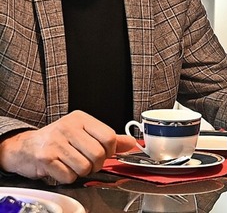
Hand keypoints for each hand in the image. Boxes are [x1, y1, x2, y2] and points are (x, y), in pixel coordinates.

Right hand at [0, 110, 136, 182]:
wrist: (25, 147)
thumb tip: (131, 143)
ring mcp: (56, 142)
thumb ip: (108, 138)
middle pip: (99, 154)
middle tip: (87, 162)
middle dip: (96, 164)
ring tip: (72, 164)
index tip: (105, 153)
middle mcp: (68, 127)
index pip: (109, 137)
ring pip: (85, 167)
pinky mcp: (45, 158)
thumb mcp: (83, 132)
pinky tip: (61, 168)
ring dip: (81, 172)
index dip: (110, 151)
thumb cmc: (57, 140)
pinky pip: (69, 176)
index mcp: (81, 119)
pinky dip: (68, 177)